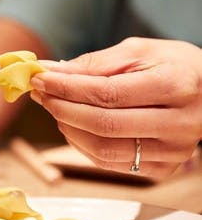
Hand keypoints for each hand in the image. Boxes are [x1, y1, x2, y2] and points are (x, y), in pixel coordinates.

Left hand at [30, 37, 201, 179]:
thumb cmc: (173, 65)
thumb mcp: (139, 51)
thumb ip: (96, 63)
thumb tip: (54, 71)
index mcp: (175, 86)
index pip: (107, 93)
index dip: (68, 87)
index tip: (41, 78)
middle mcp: (177, 124)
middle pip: (103, 124)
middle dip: (62, 108)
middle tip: (41, 94)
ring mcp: (172, 152)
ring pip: (104, 149)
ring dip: (68, 129)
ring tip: (54, 108)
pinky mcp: (163, 168)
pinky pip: (111, 162)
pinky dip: (82, 145)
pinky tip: (72, 126)